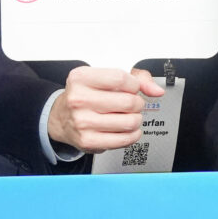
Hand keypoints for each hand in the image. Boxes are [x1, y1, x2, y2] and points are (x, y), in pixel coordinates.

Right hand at [46, 66, 166, 153]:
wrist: (62, 117)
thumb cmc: (87, 95)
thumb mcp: (106, 77)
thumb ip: (137, 78)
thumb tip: (156, 90)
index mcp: (81, 78)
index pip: (121, 79)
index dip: (134, 85)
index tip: (132, 88)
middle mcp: (78, 99)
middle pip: (128, 102)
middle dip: (137, 103)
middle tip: (132, 104)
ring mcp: (82, 122)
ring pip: (130, 122)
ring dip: (136, 119)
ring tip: (128, 116)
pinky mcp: (88, 141)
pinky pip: (125, 139)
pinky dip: (133, 134)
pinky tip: (127, 129)